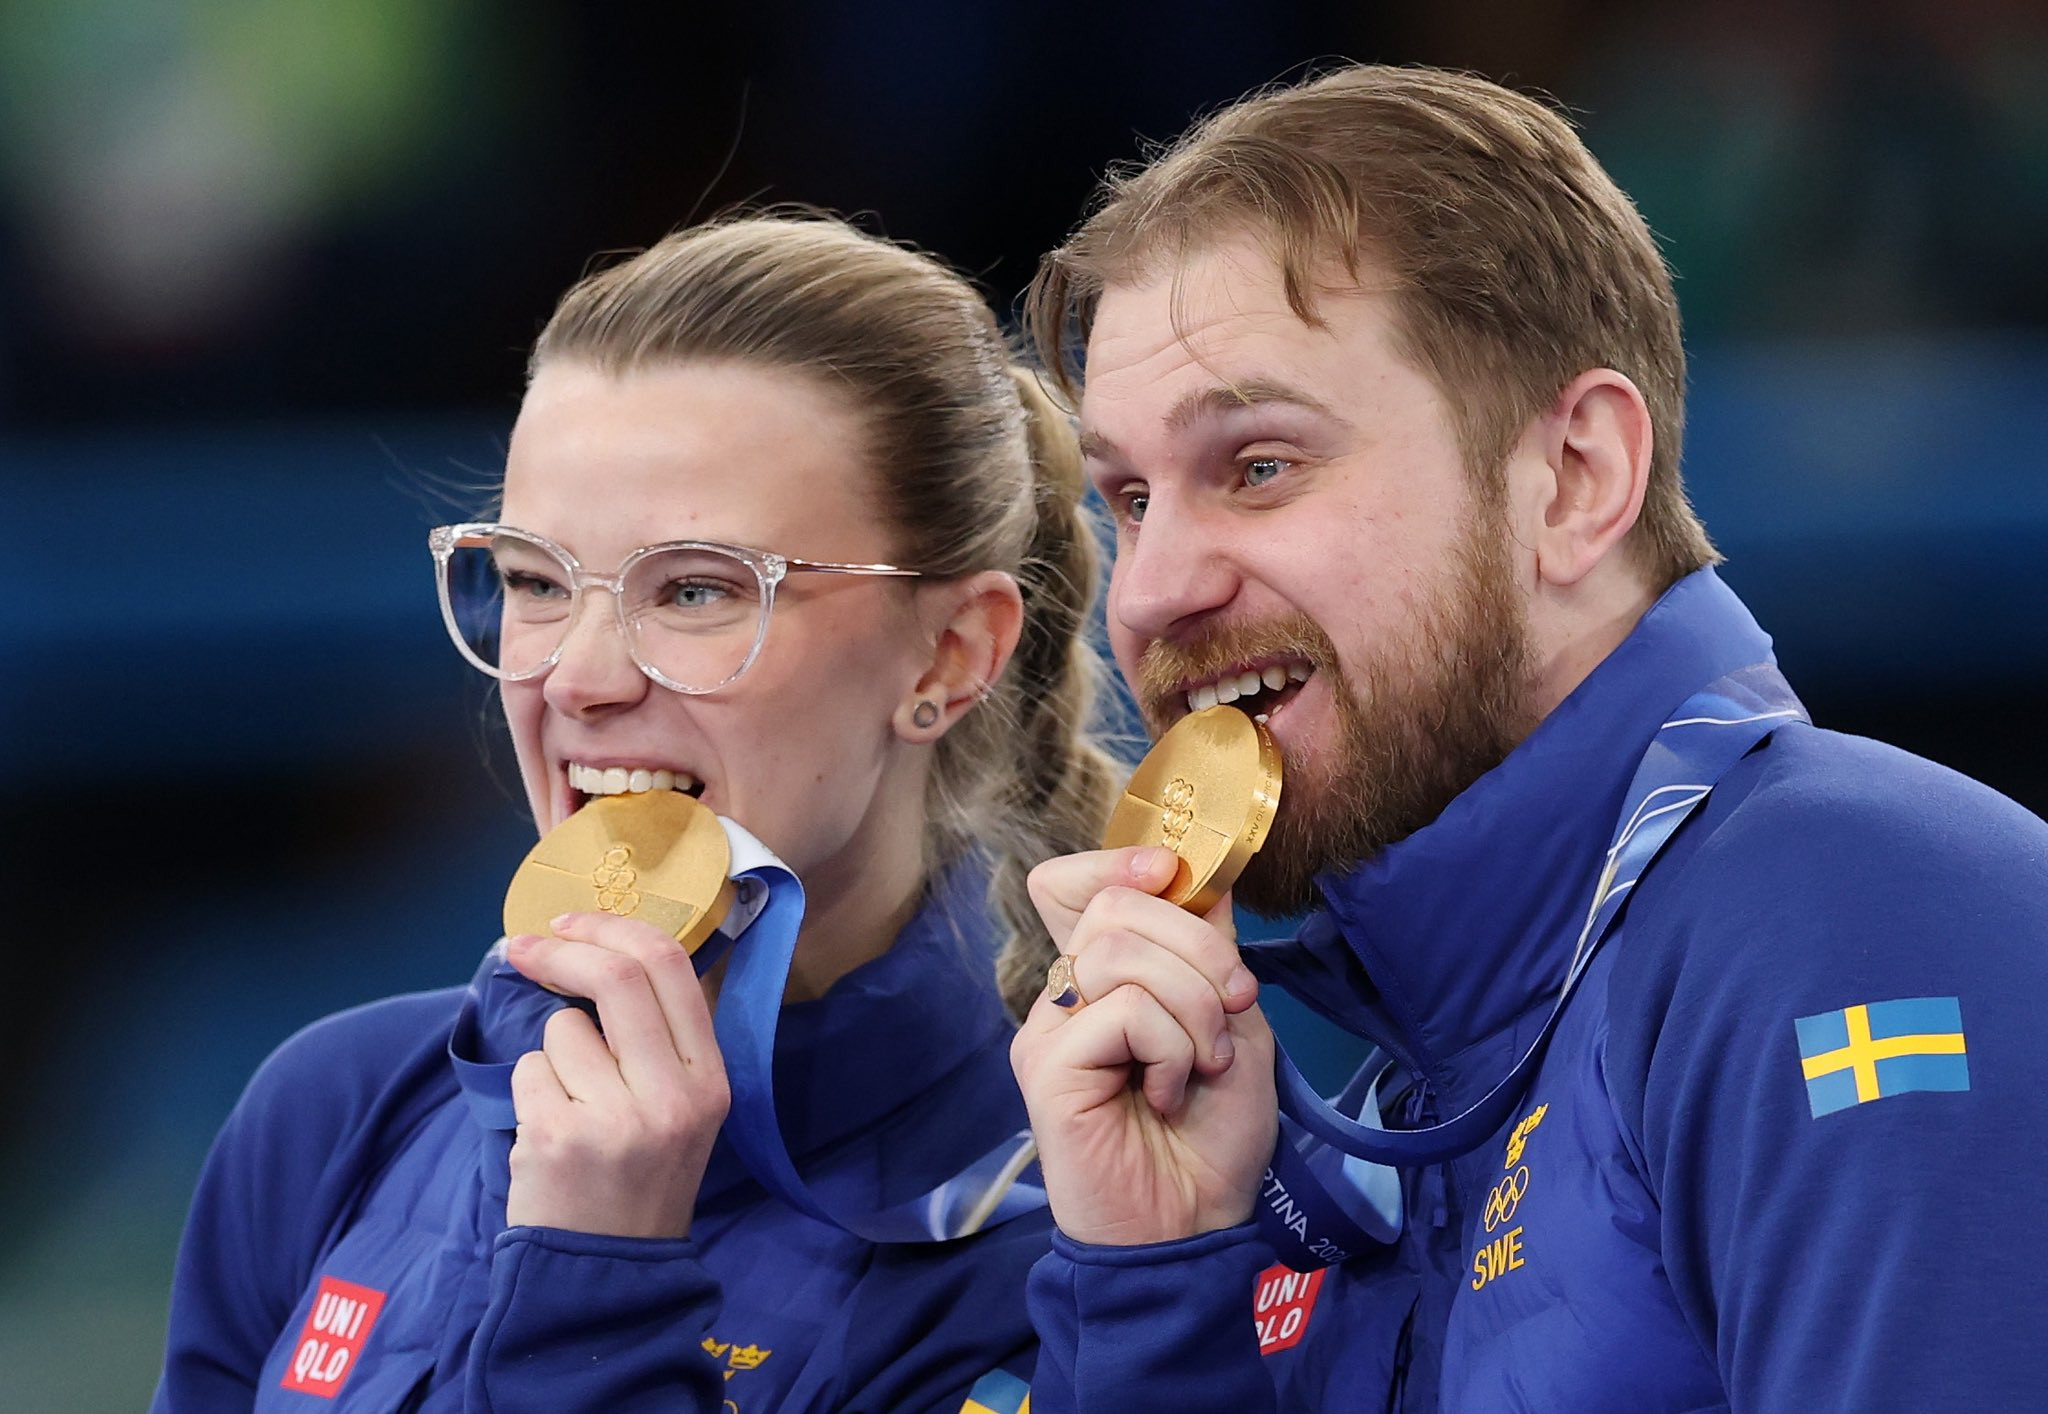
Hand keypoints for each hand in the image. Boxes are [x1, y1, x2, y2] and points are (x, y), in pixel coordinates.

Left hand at [501, 913, 729, 1237]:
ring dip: (552, 1055)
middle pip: (617, 978)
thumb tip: (599, 952)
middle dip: (563, 952)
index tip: (574, 923)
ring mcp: (617, 1118)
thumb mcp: (682, 1107)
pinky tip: (552, 1133)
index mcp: (711, 1079)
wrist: (609, 1271)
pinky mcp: (561, 1137)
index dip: (615, 931)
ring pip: (562, 1030)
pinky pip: (529, 1072)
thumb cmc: (641, 1174)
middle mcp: (674, 1095)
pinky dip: (530, 1093)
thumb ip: (657, 1038)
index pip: (672, 969)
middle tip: (526, 948)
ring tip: (571, 1106)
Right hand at [1010, 847, 1277, 1245]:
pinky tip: (1168, 1092)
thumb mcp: (1234, 1024)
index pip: (1077, 885)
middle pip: (1114, 905)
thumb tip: (1203, 875)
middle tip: (1233, 1006)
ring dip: (1191, 1004)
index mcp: (1105, 979)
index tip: (1173, 873)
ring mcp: (1050, 1029)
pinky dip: (1170, 1046)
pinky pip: (1121, 1009)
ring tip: (1203, 1064)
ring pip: (1119, 951)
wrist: (1197, 1225)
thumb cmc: (1213, 1136)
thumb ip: (1211, 953)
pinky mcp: (1046, 1065)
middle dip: (1196, 945)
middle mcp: (1067, 995)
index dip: (1120, 861)